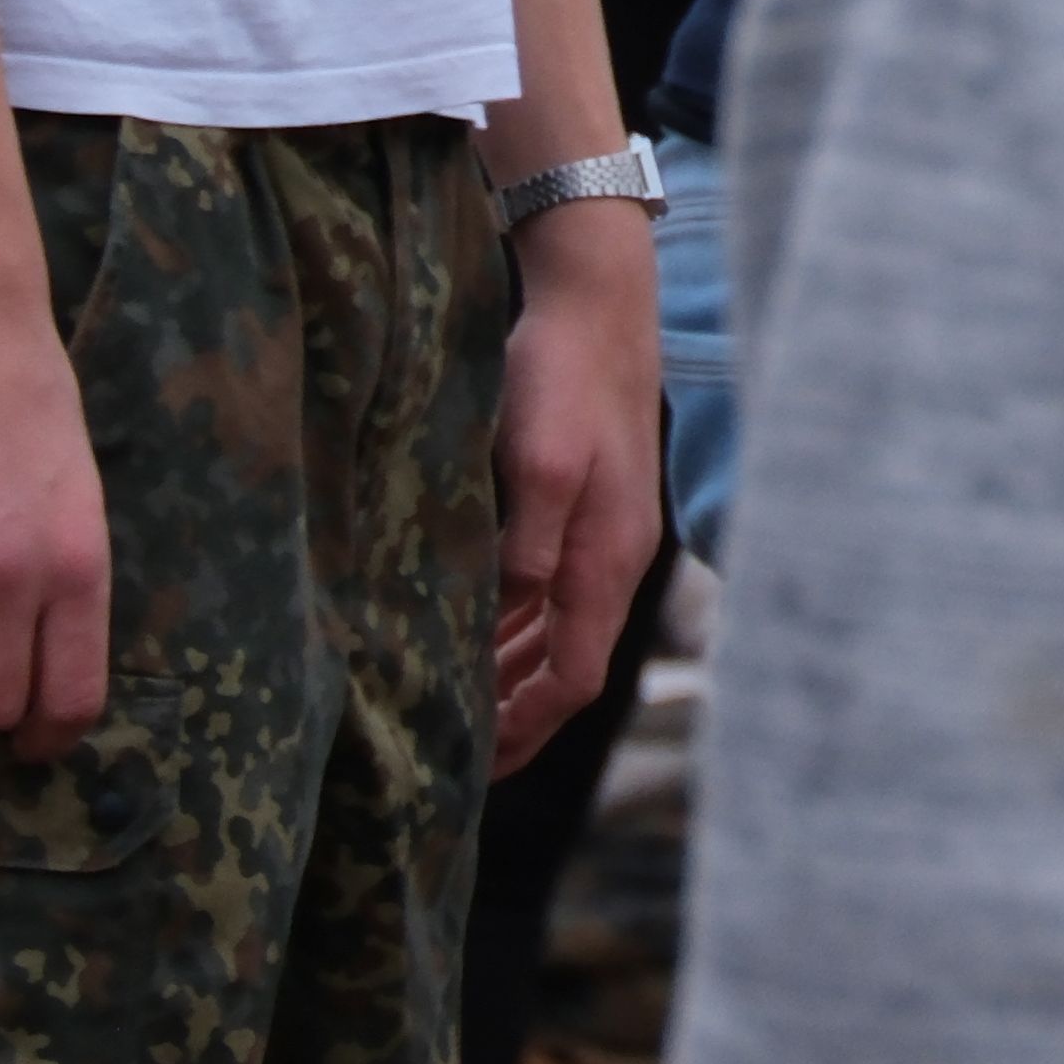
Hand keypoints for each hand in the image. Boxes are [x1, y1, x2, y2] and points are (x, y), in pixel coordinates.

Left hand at [490, 200, 664, 762]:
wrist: (597, 295)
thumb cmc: (563, 373)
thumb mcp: (539, 463)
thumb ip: (527, 549)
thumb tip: (506, 622)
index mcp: (608, 560)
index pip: (574, 679)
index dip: (523, 731)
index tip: (466, 767)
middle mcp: (615, 558)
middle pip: (570, 668)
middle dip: (517, 719)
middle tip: (448, 755)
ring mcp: (605, 533)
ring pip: (560, 635)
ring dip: (512, 677)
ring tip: (455, 707)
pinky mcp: (588, 507)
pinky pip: (555, 596)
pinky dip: (517, 631)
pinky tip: (477, 634)